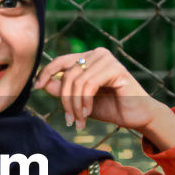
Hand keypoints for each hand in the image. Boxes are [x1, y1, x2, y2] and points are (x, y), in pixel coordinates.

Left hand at [33, 48, 174, 153]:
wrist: (137, 116)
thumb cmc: (111, 107)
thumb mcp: (80, 101)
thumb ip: (64, 91)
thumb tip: (44, 83)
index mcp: (88, 58)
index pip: (60, 61)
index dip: (46, 72)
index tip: (37, 87)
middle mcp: (97, 54)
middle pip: (67, 73)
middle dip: (65, 100)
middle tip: (69, 119)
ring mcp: (107, 59)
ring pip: (77, 81)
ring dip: (75, 104)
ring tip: (79, 120)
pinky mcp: (115, 69)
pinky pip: (89, 84)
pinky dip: (85, 102)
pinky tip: (87, 114)